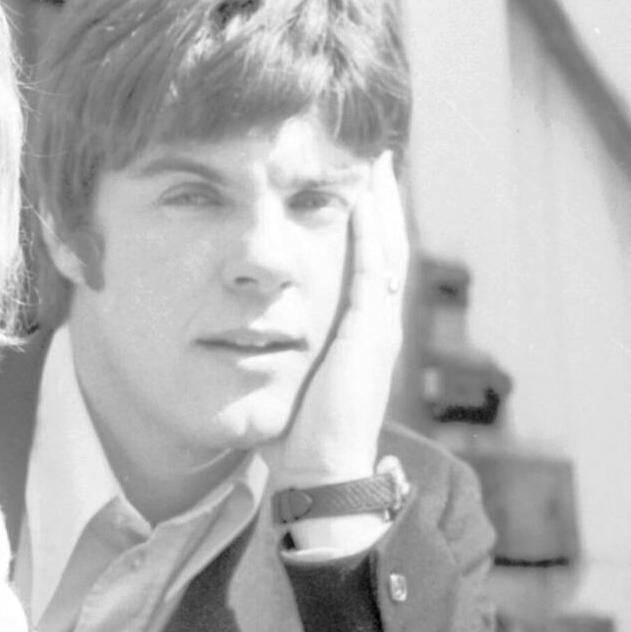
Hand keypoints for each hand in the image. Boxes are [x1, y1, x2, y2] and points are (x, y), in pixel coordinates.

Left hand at [264, 153, 408, 488]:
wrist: (320, 476)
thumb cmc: (296, 439)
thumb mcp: (288, 381)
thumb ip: (276, 354)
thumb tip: (243, 338)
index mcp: (362, 335)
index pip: (370, 264)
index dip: (367, 223)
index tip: (356, 183)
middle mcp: (378, 325)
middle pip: (387, 246)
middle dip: (382, 200)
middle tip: (377, 156)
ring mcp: (378, 329)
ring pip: (387, 250)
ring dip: (381, 203)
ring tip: (377, 161)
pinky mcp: (367, 336)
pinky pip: (372, 270)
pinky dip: (369, 232)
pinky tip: (360, 198)